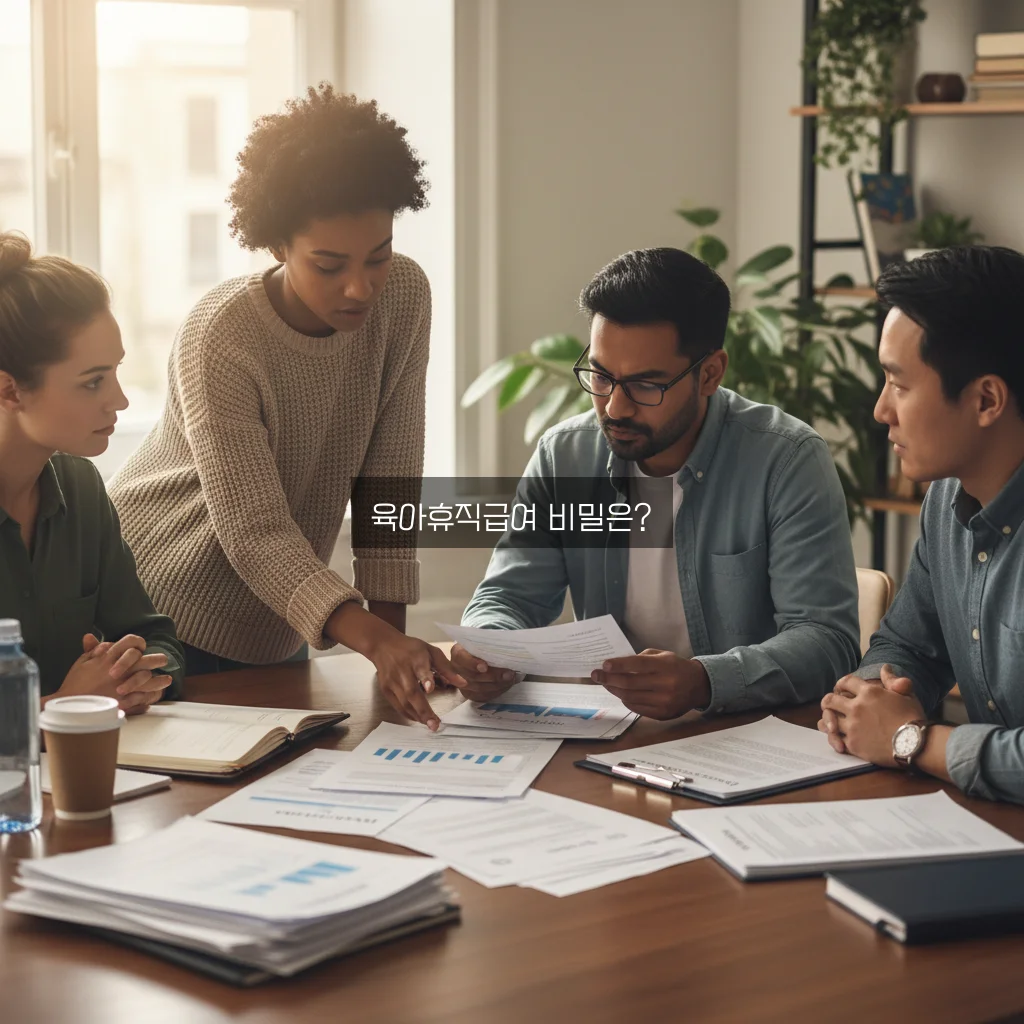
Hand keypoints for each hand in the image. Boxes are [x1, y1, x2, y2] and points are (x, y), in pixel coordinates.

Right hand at [53, 634, 170, 715]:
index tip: (143, 647)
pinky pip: (144, 697)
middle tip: (163, 660)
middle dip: (157, 659)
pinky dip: (151, 696)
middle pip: (145, 660)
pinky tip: (156, 695)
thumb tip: (91, 636)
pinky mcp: (125, 701)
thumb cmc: (75, 683)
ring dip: (160, 680)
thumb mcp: (81, 663)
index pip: (131, 642)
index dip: (138, 643)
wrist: (71, 706)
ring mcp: (123, 686)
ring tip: (168, 680)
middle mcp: (119, 670)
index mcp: (109, 658)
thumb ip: (91, 649)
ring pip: (149, 679)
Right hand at [370, 634, 467, 730]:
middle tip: (434, 724)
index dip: (425, 679)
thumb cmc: (411, 648)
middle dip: (423, 710)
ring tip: (430, 724)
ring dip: (417, 715)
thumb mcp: (431, 652)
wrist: (383, 645)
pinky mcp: (385, 689)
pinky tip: (418, 719)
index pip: (420, 669)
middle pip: (411, 692)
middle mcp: (402, 671)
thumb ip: (447, 668)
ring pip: (404, 702)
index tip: (430, 689)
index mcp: (416, 658)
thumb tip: (463, 683)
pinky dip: (408, 714)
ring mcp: (391, 681)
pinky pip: (397, 706)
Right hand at [449, 643, 516, 702]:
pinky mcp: (468, 694)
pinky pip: (481, 696)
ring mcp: (460, 683)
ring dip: (497, 685)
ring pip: (478, 688)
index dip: (472, 664)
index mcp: (457, 652)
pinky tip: (505, 686)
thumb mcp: (484, 643)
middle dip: (493, 676)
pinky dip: (495, 692)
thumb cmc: (484, 647)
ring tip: (510, 680)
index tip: (485, 667)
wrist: (481, 657)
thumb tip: (507, 652)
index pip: (460, 658)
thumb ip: (490, 647)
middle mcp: (456, 669)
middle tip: (509, 674)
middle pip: (471, 676)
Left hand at [591, 650, 711, 719]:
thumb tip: (616, 665)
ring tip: (605, 683)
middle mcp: (665, 685)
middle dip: (609, 679)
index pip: (637, 664)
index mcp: (665, 666)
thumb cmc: (675, 667)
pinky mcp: (662, 715)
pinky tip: (620, 693)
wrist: (698, 686)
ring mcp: (664, 702)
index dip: (618, 665)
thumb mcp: (662, 655)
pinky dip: (625, 700)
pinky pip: (636, 708)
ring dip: (614, 690)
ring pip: (630, 697)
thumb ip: (641, 658)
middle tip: (596, 675)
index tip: (604, 665)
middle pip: (630, 683)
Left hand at [818, 666, 923, 765]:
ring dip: (828, 720)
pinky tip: (837, 737)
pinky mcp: (853, 744)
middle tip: (830, 704)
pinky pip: (836, 738)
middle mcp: (856, 707)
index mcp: (869, 692)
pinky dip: (834, 738)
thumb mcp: (906, 695)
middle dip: (829, 701)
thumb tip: (885, 667)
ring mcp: (853, 726)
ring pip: (828, 720)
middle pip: (830, 700)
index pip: (846, 682)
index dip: (841, 684)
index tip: (841, 688)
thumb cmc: (913, 718)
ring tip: (829, 722)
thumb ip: (892, 680)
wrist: (916, 744)